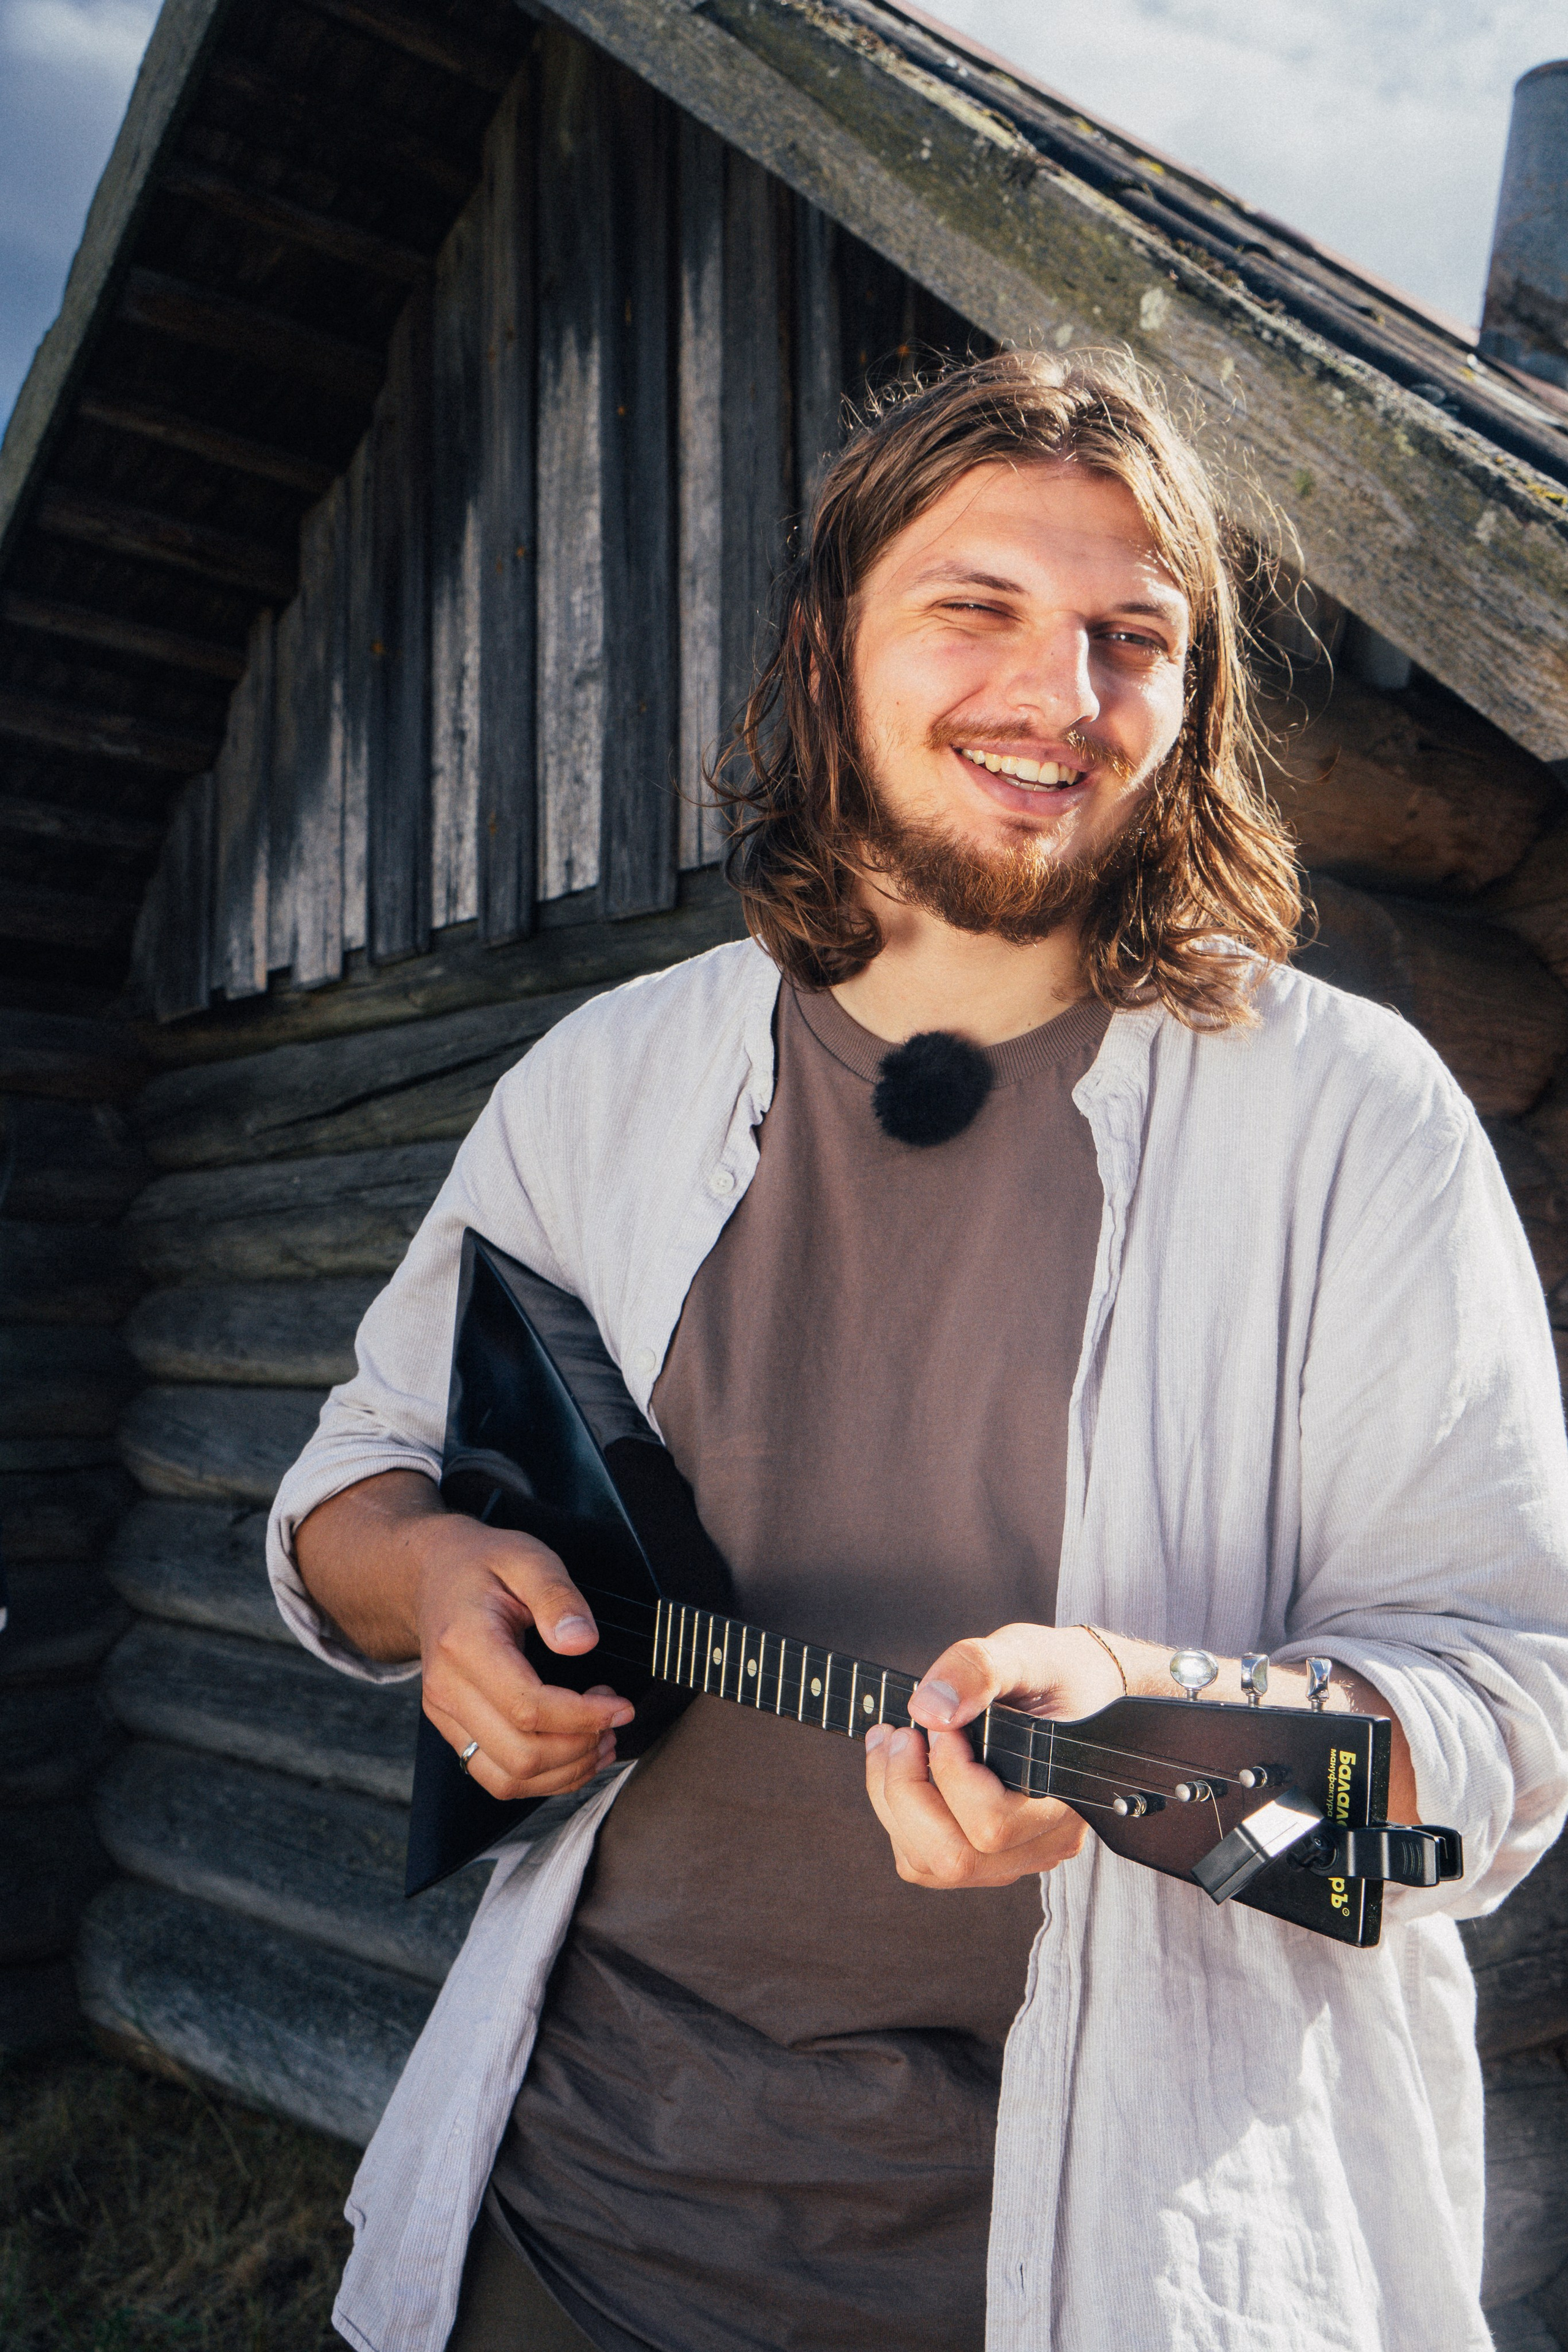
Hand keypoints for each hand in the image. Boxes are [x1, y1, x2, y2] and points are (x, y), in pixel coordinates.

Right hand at [413, 1511, 634, 1801]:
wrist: (432, 1574)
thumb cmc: (483, 1564)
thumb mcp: (527, 1558)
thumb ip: (557, 1596)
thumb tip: (582, 1642)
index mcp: (464, 1645)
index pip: (528, 1707)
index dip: (584, 1717)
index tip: (622, 1706)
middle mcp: (447, 1689)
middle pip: (520, 1754)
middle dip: (580, 1748)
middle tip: (613, 1717)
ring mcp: (445, 1714)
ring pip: (507, 1779)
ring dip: (564, 1772)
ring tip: (601, 1740)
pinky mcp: (453, 1729)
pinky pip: (497, 1777)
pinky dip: (542, 1778)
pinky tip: (574, 1752)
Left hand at [863, 1624, 1123, 1888]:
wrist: (1073, 1691)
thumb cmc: (1055, 1675)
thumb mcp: (1024, 1653)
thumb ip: (979, 1669)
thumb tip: (927, 1710)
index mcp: (1066, 1799)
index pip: (993, 1822)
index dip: (949, 1775)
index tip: (940, 1724)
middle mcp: (1045, 1842)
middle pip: (956, 1856)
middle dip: (907, 1791)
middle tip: (899, 1733)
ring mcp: (1014, 1857)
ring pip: (932, 1864)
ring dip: (893, 1802)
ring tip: (890, 1743)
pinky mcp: (985, 1856)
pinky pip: (923, 1861)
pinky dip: (897, 1816)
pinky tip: (899, 1768)